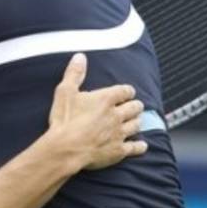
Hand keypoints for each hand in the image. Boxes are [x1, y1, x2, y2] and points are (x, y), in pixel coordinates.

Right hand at [47, 53, 146, 170]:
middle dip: (135, 105)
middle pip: (134, 108)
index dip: (127, 91)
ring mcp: (119, 133)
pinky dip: (140, 145)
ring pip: (136, 125)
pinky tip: (142, 145)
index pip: (124, 91)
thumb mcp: (65, 92)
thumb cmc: (64, 120)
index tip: (128, 92)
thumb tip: (80, 57)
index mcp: (105, 99)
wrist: (66, 148)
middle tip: (134, 106)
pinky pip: (135, 147)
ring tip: (136, 120)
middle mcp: (116, 115)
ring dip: (137, 121)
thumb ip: (74, 73)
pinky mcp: (118, 151)